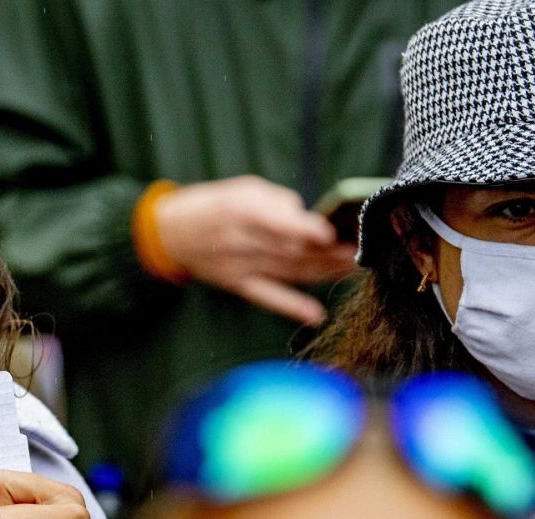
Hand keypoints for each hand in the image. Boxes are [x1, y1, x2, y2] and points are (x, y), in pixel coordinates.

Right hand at [152, 175, 357, 323]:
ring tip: (354, 269)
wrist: (171, 234)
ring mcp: (239, 267)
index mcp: (240, 210)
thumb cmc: (213, 205)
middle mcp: (240, 241)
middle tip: (363, 249)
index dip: (304, 229)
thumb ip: (278, 202)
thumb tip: (311, 219)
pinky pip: (268, 298)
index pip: (277, 221)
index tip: (331, 233)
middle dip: (328, 251)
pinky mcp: (238, 285)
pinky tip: (316, 315)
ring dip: (323, 273)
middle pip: (290, 249)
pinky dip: (292, 307)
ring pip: (289, 272)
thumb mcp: (242, 188)